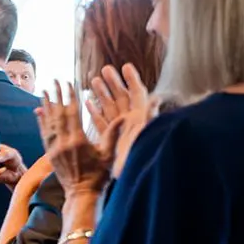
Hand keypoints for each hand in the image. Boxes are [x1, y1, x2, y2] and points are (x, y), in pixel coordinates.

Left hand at [39, 81, 110, 197]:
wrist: (81, 194)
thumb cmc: (99, 176)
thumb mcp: (109, 155)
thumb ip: (113, 135)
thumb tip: (125, 117)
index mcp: (77, 141)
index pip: (71, 113)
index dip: (69, 97)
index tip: (67, 83)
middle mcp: (62, 143)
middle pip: (57, 114)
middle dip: (56, 96)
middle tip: (53, 80)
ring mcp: (53, 149)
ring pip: (48, 122)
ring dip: (46, 105)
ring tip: (44, 91)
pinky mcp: (49, 154)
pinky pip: (44, 133)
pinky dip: (41, 121)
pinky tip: (39, 111)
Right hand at [87, 63, 154, 177]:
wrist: (132, 177)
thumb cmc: (138, 157)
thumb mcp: (143, 136)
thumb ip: (149, 117)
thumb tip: (156, 98)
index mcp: (138, 118)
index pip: (137, 94)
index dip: (132, 79)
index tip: (126, 66)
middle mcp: (129, 122)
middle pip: (121, 97)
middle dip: (114, 82)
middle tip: (105, 68)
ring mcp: (119, 130)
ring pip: (109, 107)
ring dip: (101, 93)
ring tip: (93, 80)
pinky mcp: (109, 139)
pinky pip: (101, 122)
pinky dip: (94, 112)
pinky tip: (87, 103)